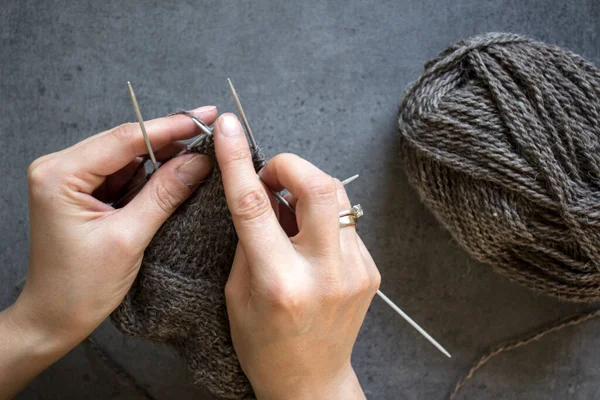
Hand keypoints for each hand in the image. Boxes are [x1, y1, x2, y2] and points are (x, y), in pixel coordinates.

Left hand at [0, 106, 215, 397]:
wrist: (54, 318)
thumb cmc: (80, 287)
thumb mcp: (129, 237)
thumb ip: (165, 194)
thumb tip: (199, 161)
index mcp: (59, 174)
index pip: (125, 139)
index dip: (170, 127)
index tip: (205, 117)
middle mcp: (59, 168)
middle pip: (126, 143)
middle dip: (169, 141)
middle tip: (209, 134)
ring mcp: (70, 179)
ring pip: (127, 157)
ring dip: (162, 159)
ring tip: (199, 158)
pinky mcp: (83, 193)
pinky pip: (123, 175)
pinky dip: (150, 177)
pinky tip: (177, 176)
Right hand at [214, 114, 380, 399]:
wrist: (311, 381)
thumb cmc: (264, 343)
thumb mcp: (237, 292)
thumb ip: (250, 238)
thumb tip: (261, 191)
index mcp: (279, 282)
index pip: (255, 205)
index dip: (239, 160)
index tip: (229, 128)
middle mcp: (324, 273)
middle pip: (319, 185)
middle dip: (290, 164)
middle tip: (270, 176)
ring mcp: (355, 271)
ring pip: (337, 197)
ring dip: (306, 189)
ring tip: (287, 213)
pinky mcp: (370, 270)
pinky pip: (345, 221)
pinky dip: (321, 216)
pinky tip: (307, 238)